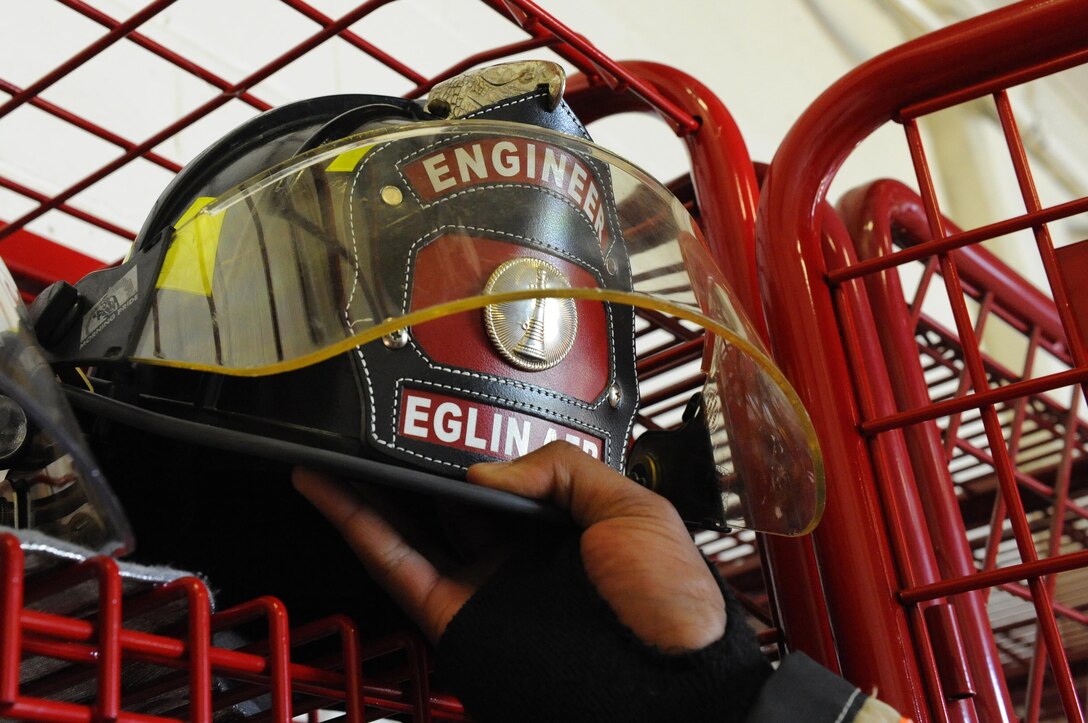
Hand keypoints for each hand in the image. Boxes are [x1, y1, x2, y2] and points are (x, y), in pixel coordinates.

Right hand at [292, 441, 725, 652]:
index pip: (503, 480)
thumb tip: (483, 472)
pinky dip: (359, 529)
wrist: (667, 682)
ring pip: (411, 532)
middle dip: (409, 466)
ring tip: (333, 448)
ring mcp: (484, 588)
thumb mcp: (632, 509)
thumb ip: (562, 470)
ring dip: (366, 491)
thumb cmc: (669, 602)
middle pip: (447, 504)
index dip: (466, 450)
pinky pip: (400, 568)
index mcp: (561, 528)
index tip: (435, 417)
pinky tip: (331, 491)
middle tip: (372, 426)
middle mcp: (517, 557)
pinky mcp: (457, 618)